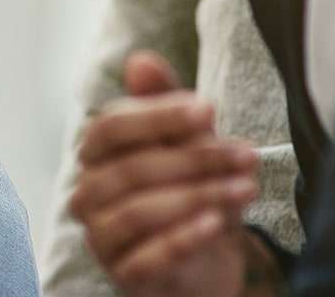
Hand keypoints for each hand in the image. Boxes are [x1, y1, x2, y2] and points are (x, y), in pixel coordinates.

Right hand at [69, 51, 261, 296]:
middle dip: (195, 158)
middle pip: (131, 169)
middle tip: (247, 154)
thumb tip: (140, 60)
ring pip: (140, 211)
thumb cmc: (191, 192)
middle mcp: (87, 194)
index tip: (208, 110)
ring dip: (199, 196)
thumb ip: (165, 105)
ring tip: (245, 189)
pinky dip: (185, 238)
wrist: (205, 262)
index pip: (110, 127)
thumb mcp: (188, 145)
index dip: (156, 116)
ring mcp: (102, 237)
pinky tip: (218, 224)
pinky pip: (148, 256)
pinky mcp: (123, 275)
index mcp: (95, 156)